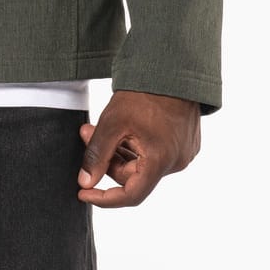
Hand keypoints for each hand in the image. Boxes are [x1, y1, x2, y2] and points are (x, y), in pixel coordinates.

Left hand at [77, 91, 200, 207]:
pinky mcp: (185, 143)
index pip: (131, 195)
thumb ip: (97, 156)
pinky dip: (134, 145)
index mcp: (161, 161)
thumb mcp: (112, 124)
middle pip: (132, 175)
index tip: (84, 193)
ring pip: (141, 163)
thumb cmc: (145, 94)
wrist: (173, 70)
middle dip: (106, 159)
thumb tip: (85, 182)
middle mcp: (176, 162)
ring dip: (117, 150)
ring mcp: (183, 152)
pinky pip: (153, 153)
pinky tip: (122, 128)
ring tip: (96, 128)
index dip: (104, 198)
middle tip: (86, 135)